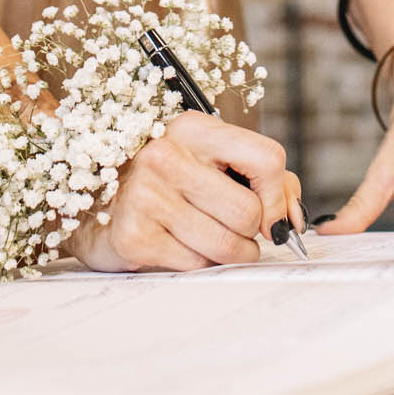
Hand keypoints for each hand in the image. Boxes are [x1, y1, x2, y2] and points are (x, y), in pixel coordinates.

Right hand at [68, 115, 304, 273]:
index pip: (267, 158)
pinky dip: (197, 264)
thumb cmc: (170, 183)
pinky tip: (178, 245)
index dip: (279, 196)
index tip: (271, 216)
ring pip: (228, 245)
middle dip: (250, 232)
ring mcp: (146, 196)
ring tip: (205, 237)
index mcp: (194, 128)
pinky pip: (196, 266)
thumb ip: (268, 181)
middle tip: (231, 228)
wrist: (100, 206)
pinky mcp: (134, 237)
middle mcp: (166, 156)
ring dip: (228, 253)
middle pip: (249, 212)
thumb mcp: (215, 162)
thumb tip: (293, 222)